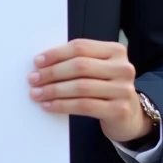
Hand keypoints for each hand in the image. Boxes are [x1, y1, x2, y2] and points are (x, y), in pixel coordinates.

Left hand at [29, 39, 150, 143]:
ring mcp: (123, 89)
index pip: (80, 47)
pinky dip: (62, 105)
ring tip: (37, 93)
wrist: (129, 116)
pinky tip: (49, 105)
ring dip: (53, 90)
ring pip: (80, 87)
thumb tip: (42, 63)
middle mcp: (123, 68)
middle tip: (33, 79)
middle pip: (79, 66)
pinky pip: (84, 106)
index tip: (38, 61)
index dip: (56, 53)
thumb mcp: (98, 69)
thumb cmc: (106, 88)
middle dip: (52, 72)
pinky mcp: (119, 110)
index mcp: (116, 51)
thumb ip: (78, 61)